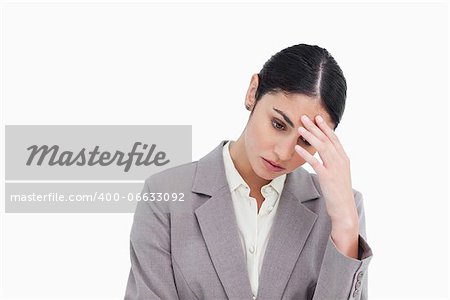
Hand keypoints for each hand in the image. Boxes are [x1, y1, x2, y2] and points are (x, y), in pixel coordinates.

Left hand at [294, 114, 358, 257]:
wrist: (344, 209)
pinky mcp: (327, 177)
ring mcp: (334, 168)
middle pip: (327, 139)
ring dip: (310, 136)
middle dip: (315, 127)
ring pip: (322, 147)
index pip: (334, 139)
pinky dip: (306, 154)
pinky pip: (315, 162)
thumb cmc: (338, 193)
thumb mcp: (338, 174)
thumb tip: (323, 154)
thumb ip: (332, 162)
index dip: (325, 127)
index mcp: (344, 159)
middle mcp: (340, 161)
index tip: (317, 118)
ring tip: (300, 128)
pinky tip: (297, 147)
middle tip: (304, 117)